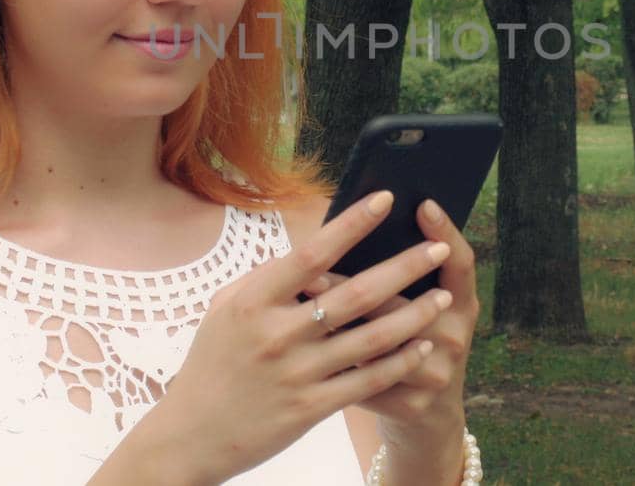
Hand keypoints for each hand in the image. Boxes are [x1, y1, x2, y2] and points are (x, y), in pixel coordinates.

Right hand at [140, 192, 454, 483]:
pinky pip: (367, 380)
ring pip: (371, 338)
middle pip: (356, 294)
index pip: (313, 253)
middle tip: (438, 248)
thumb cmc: (212, 363)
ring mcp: (298, 373)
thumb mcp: (225, 310)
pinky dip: (399, 361)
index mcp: (254, 301)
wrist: (191, 434)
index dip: (352, 224)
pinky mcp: (312, 407)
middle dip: (404, 268)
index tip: (385, 199)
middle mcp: (278, 334)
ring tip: (443, 296)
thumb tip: (313, 250)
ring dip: (414, 315)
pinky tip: (422, 345)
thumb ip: (267, 279)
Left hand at [302, 200, 479, 467]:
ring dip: (336, 323)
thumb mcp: (422, 308)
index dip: (446, 232)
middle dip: (355, 283)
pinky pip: (365, 379)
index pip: (460, 263)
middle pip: (405, 302)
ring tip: (302, 304)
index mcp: (461, 304)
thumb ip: (401, 277)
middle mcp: (454, 336)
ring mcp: (436, 373)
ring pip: (380, 343)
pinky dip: (333, 362)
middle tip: (314, 268)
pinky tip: (304, 348)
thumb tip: (356, 225)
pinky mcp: (411, 405)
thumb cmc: (411, 341)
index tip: (422, 203)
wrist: (427, 414)